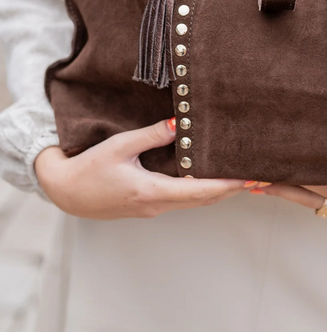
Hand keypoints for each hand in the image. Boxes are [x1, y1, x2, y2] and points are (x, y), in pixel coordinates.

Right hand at [34, 118, 254, 219]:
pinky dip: (202, 191)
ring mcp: (153, 208)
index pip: (201, 191)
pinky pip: (183, 200)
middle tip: (258, 176)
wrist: (63, 192)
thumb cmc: (88, 168)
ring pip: (195, 202)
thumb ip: (152, 135)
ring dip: (218, 191)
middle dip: (232, 189)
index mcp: (152, 192)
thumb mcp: (119, 146)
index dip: (229, 186)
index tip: (251, 178)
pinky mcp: (148, 206)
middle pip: (204, 200)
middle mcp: (157, 205)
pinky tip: (209, 178)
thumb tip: (182, 123)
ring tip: (242, 176)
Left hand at [257, 182, 326, 220]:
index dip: (296, 180)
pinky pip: (326, 197)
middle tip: (250, 182)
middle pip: (311, 199)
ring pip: (315, 200)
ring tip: (258, 183)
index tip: (270, 173)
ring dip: (287, 191)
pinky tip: (288, 181)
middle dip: (280, 190)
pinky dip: (304, 189)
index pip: (324, 188)